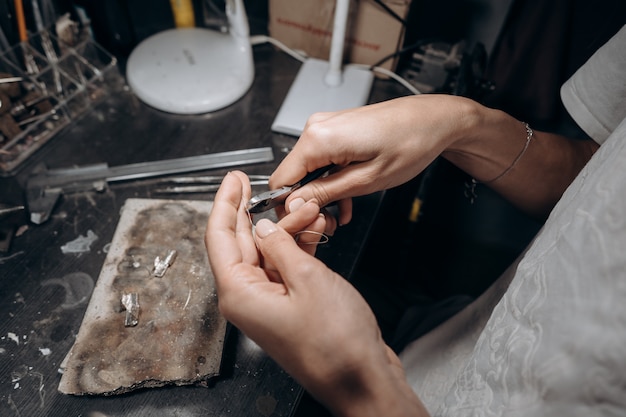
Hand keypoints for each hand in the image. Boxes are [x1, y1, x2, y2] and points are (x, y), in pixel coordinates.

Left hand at [206, 171, 427, 415]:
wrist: (362, 378)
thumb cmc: (336, 344)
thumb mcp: (308, 278)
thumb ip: (281, 246)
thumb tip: (263, 228)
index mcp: (239, 293)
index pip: (219, 237)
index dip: (225, 202)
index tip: (233, 179)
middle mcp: (248, 298)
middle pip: (242, 242)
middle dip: (259, 211)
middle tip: (267, 186)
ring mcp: (268, 302)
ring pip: (267, 252)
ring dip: (286, 228)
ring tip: (310, 209)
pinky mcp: (288, 305)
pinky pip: (284, 267)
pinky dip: (297, 247)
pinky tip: (314, 231)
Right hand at [270, 95, 474, 224]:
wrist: (434, 120)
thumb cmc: (410, 143)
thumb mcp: (366, 180)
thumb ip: (326, 193)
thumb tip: (295, 204)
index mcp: (318, 139)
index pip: (280, 180)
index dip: (289, 207)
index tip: (307, 222)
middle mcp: (316, 128)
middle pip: (293, 176)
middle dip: (309, 203)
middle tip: (331, 223)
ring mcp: (325, 127)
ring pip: (308, 171)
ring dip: (323, 195)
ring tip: (343, 214)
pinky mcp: (335, 130)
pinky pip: (322, 161)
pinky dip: (331, 180)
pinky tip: (347, 198)